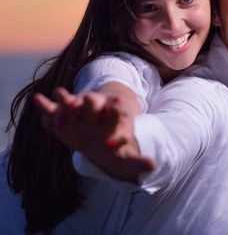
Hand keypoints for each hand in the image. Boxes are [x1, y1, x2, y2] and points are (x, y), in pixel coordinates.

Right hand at [34, 87, 154, 180]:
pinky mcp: (62, 117)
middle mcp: (96, 110)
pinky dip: (46, 105)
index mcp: (114, 116)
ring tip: (59, 94)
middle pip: (93, 102)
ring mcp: (78, 111)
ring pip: (71, 102)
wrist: (97, 136)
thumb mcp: (124, 155)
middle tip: (81, 103)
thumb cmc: (113, 144)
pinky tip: (39, 100)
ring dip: (65, 98)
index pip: (117, 111)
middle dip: (89, 103)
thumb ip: (136, 160)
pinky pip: (52, 109)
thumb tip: (153, 166)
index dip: (115, 111)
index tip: (115, 108)